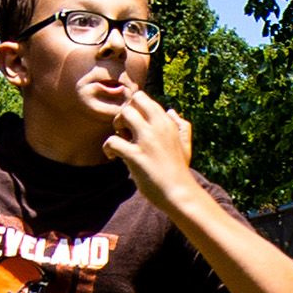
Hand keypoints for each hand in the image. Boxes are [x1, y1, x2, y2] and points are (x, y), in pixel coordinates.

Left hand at [102, 90, 198, 207]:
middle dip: (124, 112)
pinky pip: (112, 141)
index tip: (133, 125)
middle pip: (134, 100)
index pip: (144, 99)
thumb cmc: (180, 170)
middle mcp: (158, 127)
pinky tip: (113, 157)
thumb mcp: (185, 145)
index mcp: (167, 123)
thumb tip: (171, 111)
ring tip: (120, 142)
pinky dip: (108, 148)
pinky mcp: (136, 156)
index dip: (134, 109)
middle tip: (124, 130)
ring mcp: (147, 140)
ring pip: (123, 114)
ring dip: (116, 126)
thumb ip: (182, 126)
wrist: (180, 193)